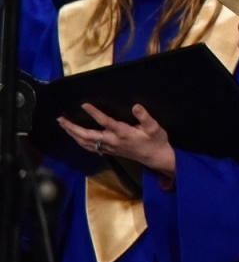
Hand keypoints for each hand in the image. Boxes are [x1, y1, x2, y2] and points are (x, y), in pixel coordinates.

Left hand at [59, 103, 175, 178]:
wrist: (155, 157)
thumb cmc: (155, 140)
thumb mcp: (155, 128)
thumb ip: (145, 117)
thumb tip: (135, 106)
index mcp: (123, 133)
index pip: (105, 122)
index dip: (94, 113)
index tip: (83, 105)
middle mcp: (112, 141)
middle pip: (87, 135)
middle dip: (72, 127)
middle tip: (60, 118)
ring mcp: (108, 147)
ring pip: (85, 142)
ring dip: (72, 134)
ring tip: (63, 125)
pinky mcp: (108, 151)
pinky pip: (89, 147)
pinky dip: (79, 141)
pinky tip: (75, 136)